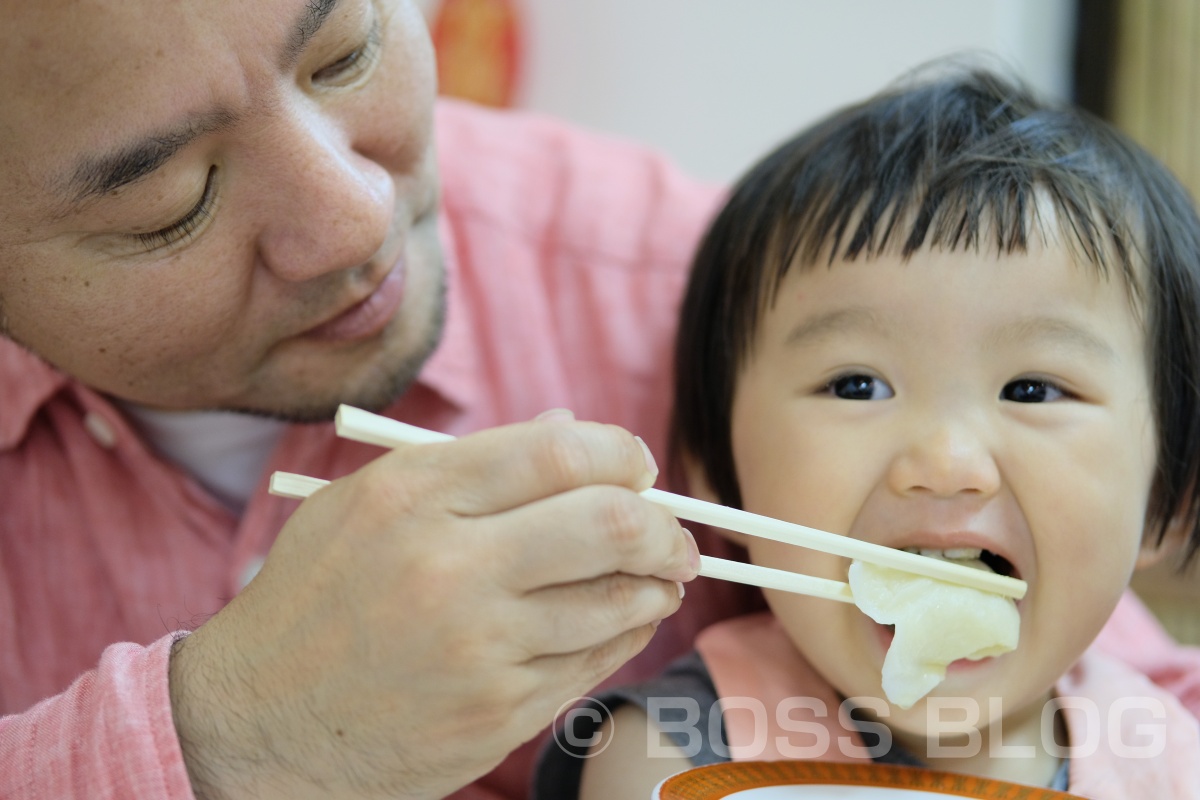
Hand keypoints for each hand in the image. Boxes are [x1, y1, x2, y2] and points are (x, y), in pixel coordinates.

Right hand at [168, 416, 699, 799]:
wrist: (258, 722)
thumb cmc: (315, 598)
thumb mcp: (366, 505)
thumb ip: (470, 464)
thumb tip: (570, 429)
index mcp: (413, 497)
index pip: (558, 452)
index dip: (619, 452)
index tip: (635, 465)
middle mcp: (449, 568)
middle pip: (608, 522)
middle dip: (662, 522)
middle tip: (672, 531)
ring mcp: (478, 647)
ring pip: (617, 599)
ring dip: (657, 583)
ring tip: (660, 576)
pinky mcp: (497, 712)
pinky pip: (595, 661)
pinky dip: (626, 633)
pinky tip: (625, 619)